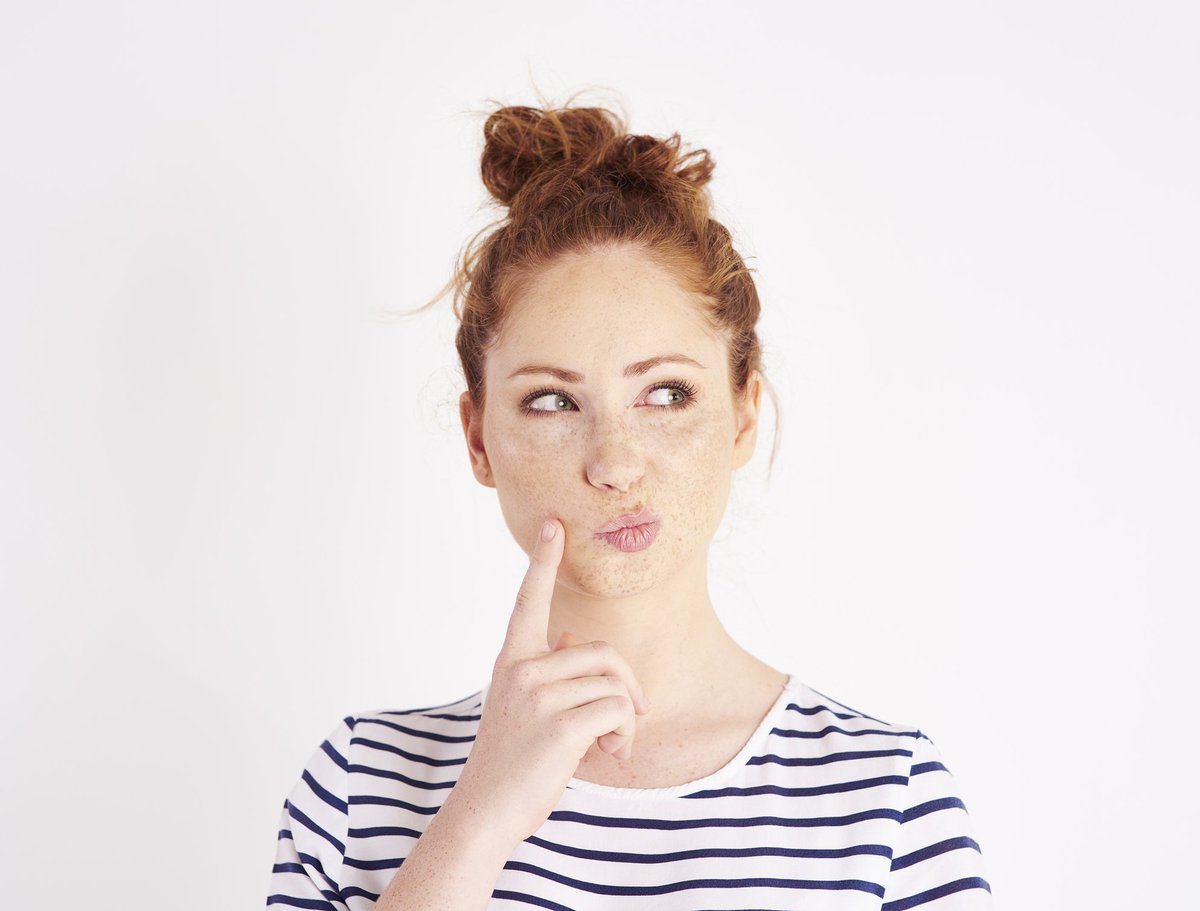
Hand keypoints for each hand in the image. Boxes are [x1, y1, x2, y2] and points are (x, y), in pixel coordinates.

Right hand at [452, 517, 650, 842]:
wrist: (486, 811)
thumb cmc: (511, 761)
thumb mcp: (522, 707)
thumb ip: (547, 670)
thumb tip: (572, 637)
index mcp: (512, 660)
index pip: (528, 601)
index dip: (543, 561)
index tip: (555, 525)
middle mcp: (522, 669)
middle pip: (602, 652)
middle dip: (627, 684)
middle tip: (630, 717)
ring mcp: (538, 696)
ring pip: (614, 683)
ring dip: (626, 718)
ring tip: (612, 745)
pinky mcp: (560, 725)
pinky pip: (617, 710)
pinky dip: (624, 735)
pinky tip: (610, 755)